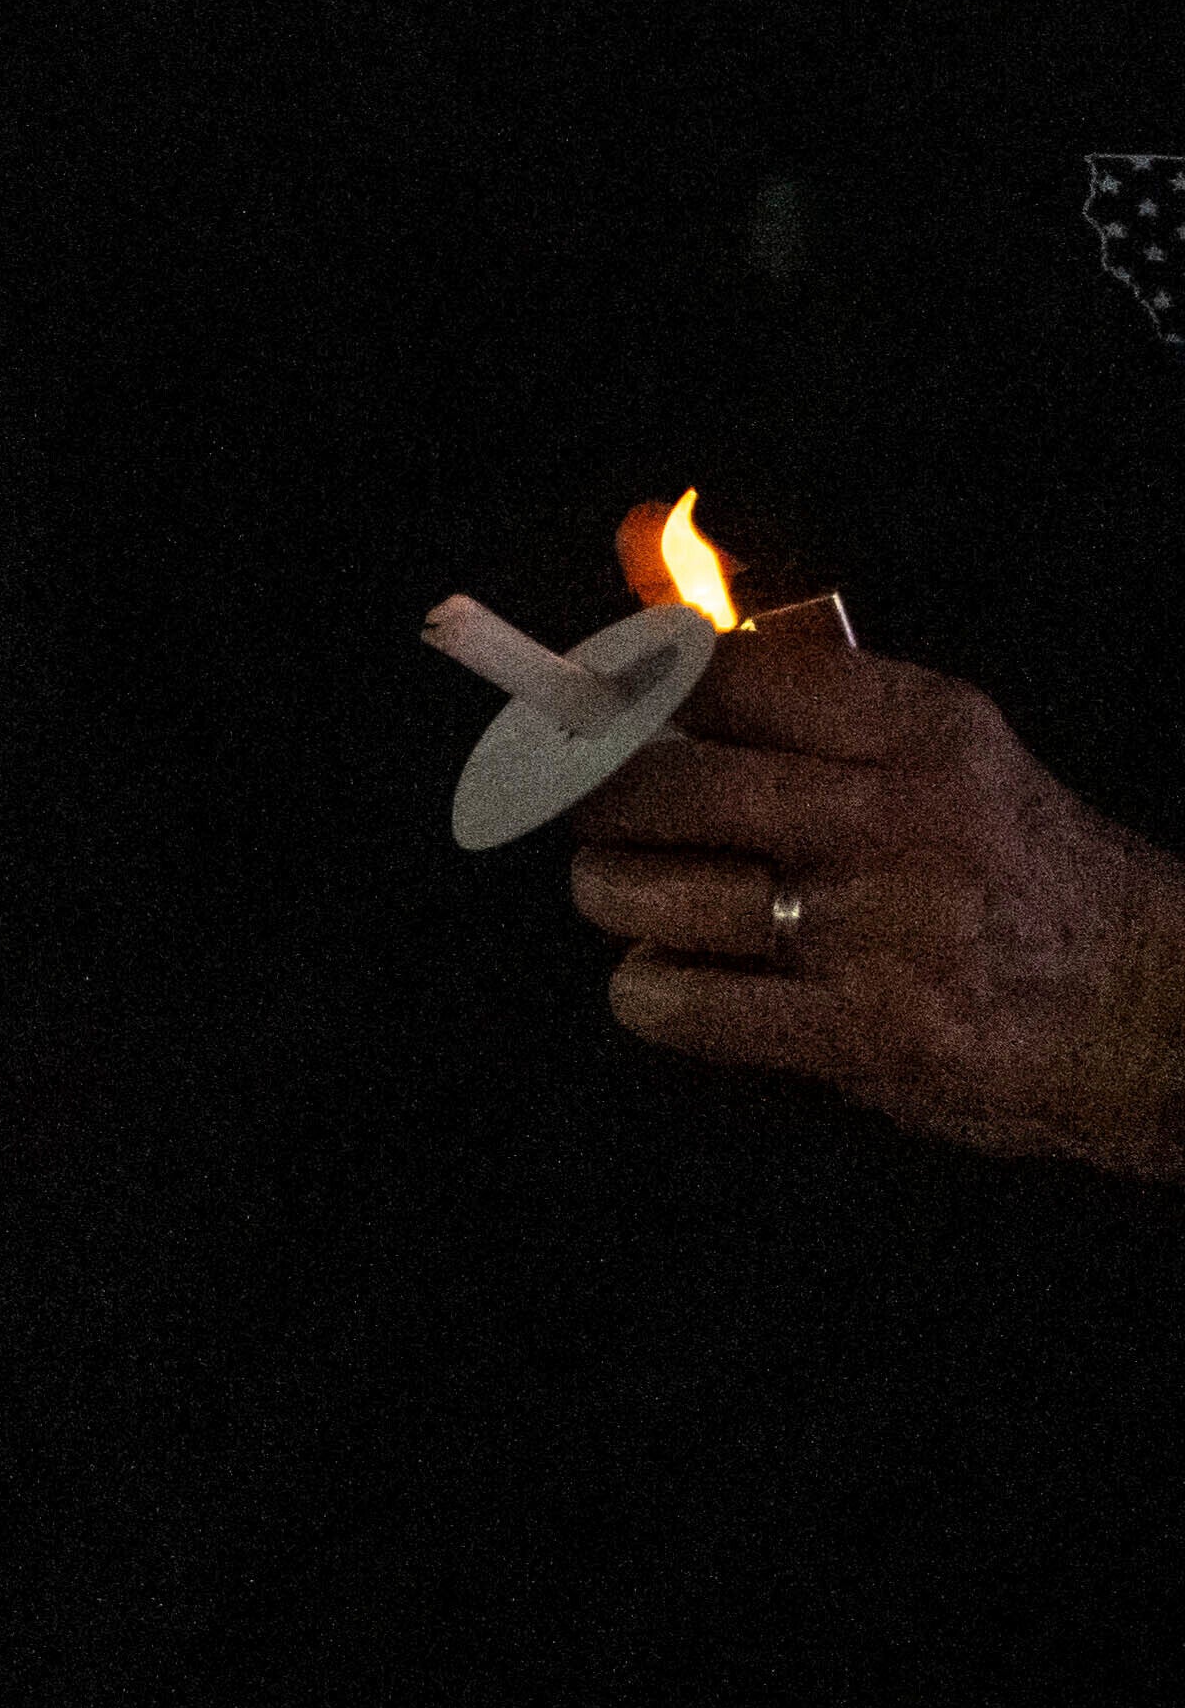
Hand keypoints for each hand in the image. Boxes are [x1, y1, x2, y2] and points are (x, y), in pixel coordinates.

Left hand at [570, 640, 1184, 1175]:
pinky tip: (701, 985)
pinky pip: (668, 1000)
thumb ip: (816, 717)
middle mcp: (896, 817)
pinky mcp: (861, 1033)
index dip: (620, 685)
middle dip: (595, 800)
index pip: (712, 673)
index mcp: (921, 729)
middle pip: (647, 783)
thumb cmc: (1026, 877)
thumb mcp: (954, 759)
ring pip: (633, 892)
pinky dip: (655, 995)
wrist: (1157, 1014)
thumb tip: (639, 677)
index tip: (581, 698)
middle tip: (603, 811)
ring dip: (620, 900)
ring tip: (664, 904)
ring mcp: (875, 930)